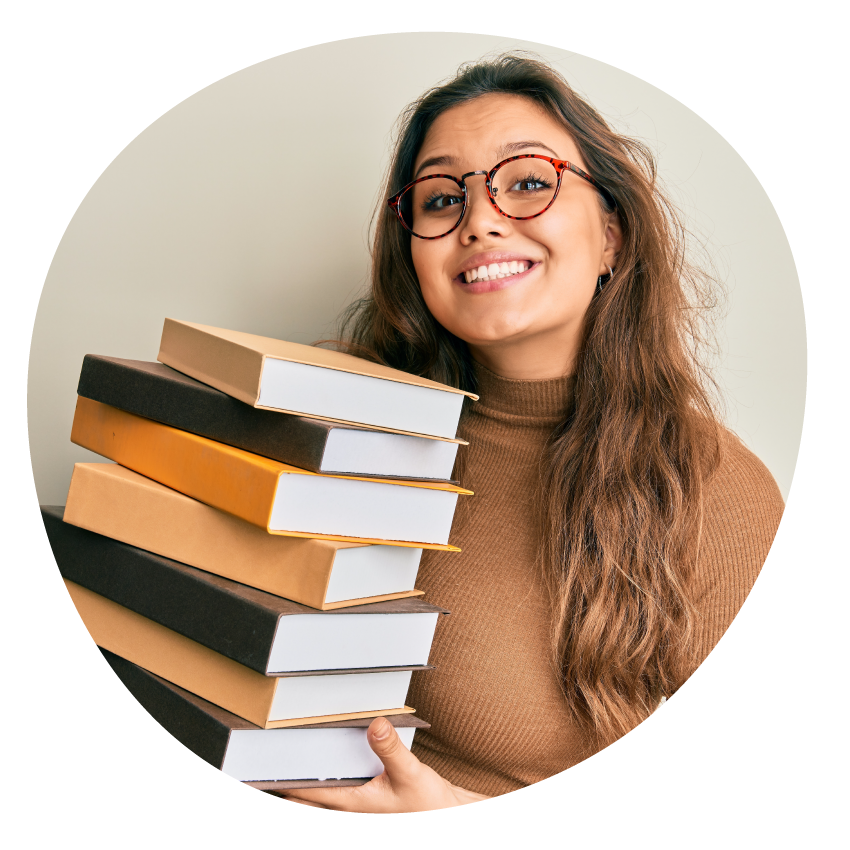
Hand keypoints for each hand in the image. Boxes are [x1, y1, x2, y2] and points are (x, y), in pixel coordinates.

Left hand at [279, 716, 489, 811]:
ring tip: (284, 755)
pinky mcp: (363, 793)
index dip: (282, 784)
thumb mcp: (410, 773)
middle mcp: (348, 804)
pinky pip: (334, 784)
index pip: (307, 793)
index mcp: (352, 801)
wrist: (443, 812)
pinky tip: (323, 754)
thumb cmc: (426, 801)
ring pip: (318, 792)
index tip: (259, 772)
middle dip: (284, 783)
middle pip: (306, 796)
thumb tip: (375, 725)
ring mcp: (355, 800)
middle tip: (262, 761)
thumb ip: (391, 749)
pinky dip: (323, 772)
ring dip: (302, 780)